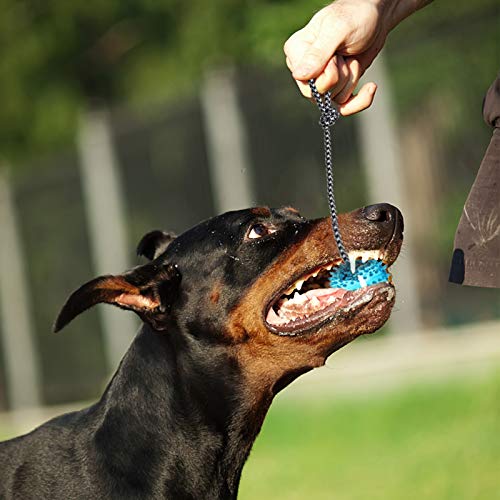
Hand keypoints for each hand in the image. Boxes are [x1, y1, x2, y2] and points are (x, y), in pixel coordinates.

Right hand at [284, 0, 394, 114]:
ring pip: (334, 99)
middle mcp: (304, 69)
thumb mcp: (338, 29)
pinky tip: (370, 86)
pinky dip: (361, 100)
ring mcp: (320, 80)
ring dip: (351, 79)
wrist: (376, 17)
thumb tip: (299, 76)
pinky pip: (344, 108)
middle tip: (345, 55)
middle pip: (319, 94)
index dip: (327, 74)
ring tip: (351, 57)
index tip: (337, 55)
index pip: (306, 82)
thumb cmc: (355, 15)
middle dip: (341, 77)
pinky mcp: (336, 87)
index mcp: (296, 52)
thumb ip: (318, 53)